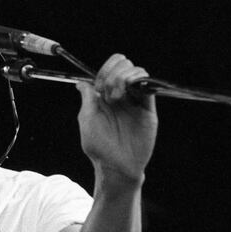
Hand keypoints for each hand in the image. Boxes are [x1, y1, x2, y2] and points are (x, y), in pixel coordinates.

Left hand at [76, 54, 157, 182]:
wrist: (116, 166)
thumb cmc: (99, 147)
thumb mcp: (87, 119)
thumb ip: (88, 98)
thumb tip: (81, 82)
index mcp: (106, 96)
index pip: (110, 68)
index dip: (105, 70)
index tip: (99, 87)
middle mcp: (122, 95)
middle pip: (124, 65)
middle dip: (113, 73)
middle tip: (108, 94)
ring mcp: (136, 101)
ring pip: (136, 71)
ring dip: (123, 77)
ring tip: (117, 98)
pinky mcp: (148, 108)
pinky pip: (148, 85)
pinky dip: (138, 80)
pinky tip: (128, 92)